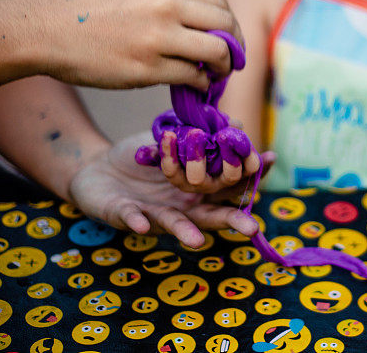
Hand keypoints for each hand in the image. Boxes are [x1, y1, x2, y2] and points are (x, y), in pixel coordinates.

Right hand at [44, 0, 242, 90]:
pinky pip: (193, 76)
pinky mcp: (147, 67)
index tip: (231, 40)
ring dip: (224, 68)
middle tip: (232, 63)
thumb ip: (173, 4)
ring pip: (217, 52)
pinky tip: (196, 85)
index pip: (219, 3)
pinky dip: (202, 83)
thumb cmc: (95, 16)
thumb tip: (211, 29)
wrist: (50, 31)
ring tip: (217, 76)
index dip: (231, 26)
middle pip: (226, 26)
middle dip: (236, 47)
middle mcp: (167, 6)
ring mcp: (158, 37)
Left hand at [69, 132, 258, 247]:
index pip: (230, 185)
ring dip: (186, 233)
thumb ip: (203, 136)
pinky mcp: (125, 214)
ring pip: (175, 225)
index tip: (269, 162)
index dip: (250, 177)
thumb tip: (237, 124)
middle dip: (231, 221)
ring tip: (198, 242)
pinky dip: (137, 222)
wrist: (96, 169)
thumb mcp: (174, 140)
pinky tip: (142, 224)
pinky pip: (131, 218)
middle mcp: (183, 206)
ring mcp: (156, 213)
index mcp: (199, 188)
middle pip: (211, 215)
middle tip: (253, 228)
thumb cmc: (141, 158)